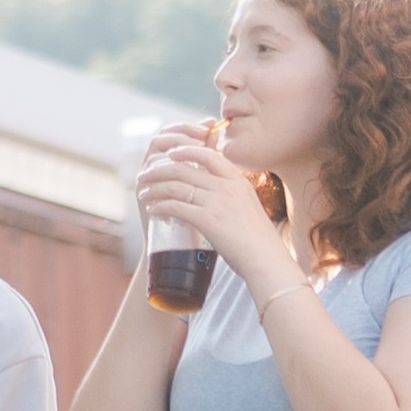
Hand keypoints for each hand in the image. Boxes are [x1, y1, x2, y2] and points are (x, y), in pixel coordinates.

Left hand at [131, 133, 246, 290]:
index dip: (185, 150)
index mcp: (237, 180)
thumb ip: (230, 192)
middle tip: (144, 176)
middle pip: (183, 168)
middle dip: (158, 170)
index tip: (169, 154)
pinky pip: (176, 207)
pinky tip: (154, 211)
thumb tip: (210, 188)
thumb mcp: (248, 204)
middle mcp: (227, 187)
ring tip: (143, 194)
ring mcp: (217, 202)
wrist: (267, 260)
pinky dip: (160, 207)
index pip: (207, 154)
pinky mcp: (208, 221)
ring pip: (175, 186)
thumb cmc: (258, 239)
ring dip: (154, 188)